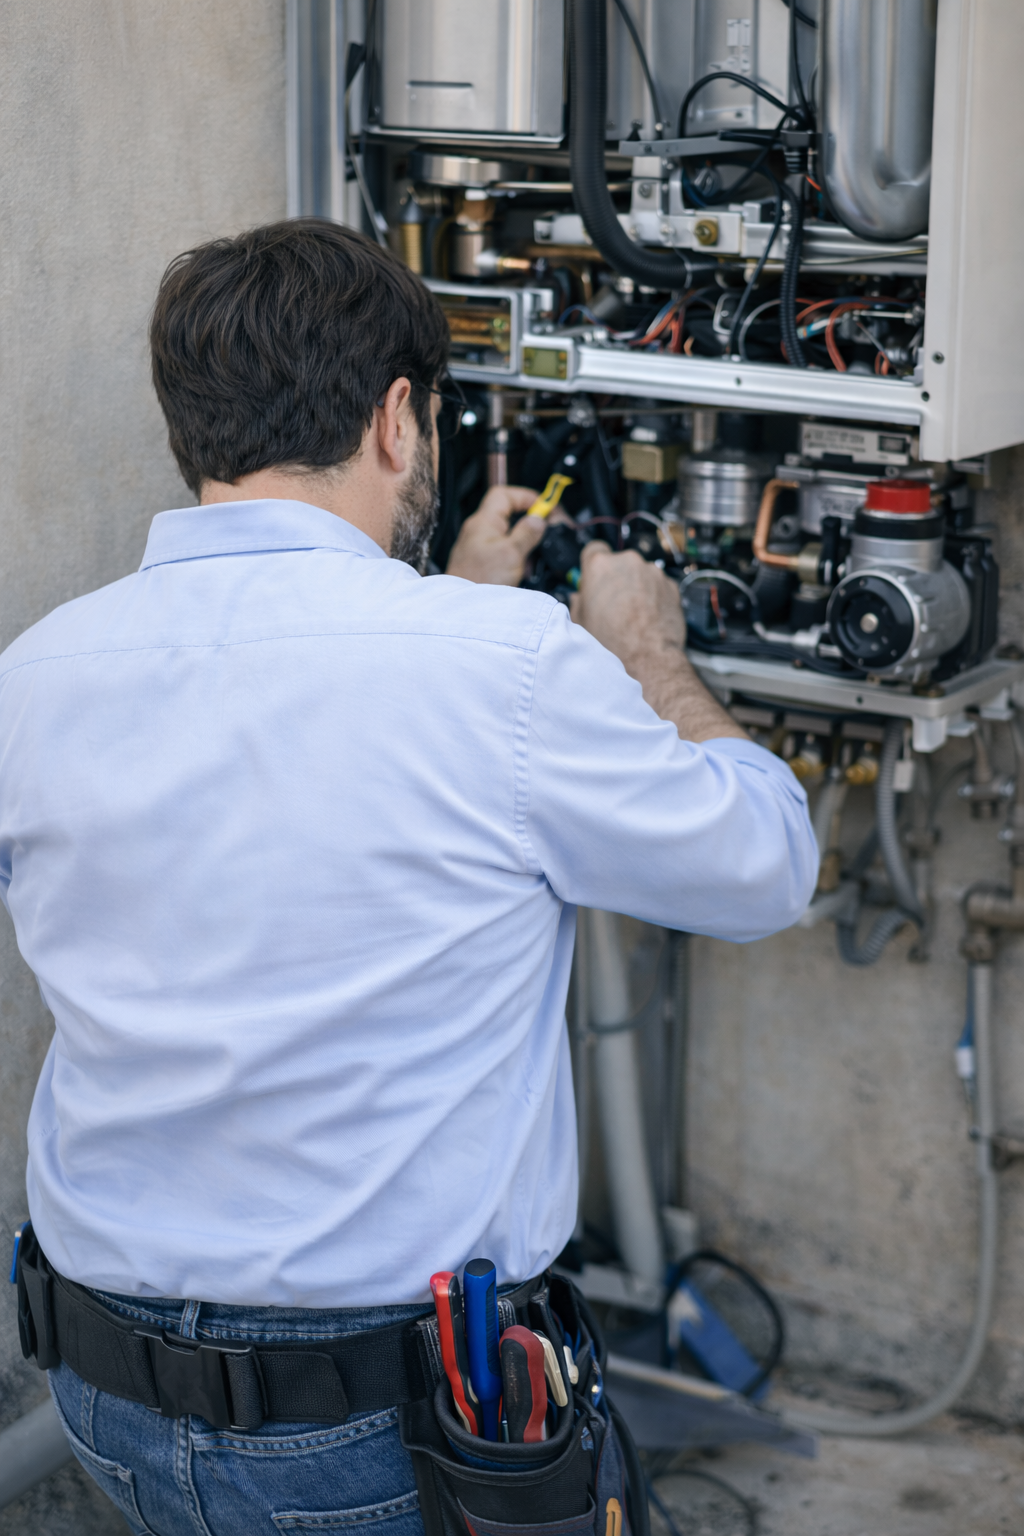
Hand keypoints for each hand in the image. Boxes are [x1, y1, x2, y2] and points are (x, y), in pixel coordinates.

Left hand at [446, 486, 545, 585]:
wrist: (463, 607)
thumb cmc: (480, 580)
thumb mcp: (511, 553)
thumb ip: (526, 533)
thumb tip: (538, 519)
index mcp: (484, 521)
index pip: (504, 494)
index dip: (526, 496)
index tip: (544, 508)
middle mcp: (479, 529)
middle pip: (508, 513)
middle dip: (529, 520)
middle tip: (546, 530)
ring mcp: (478, 545)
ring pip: (508, 533)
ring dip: (524, 540)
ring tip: (535, 553)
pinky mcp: (480, 560)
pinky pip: (503, 549)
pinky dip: (516, 554)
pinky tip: (523, 567)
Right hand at [572, 543, 743, 741]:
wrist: (647, 659)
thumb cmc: (612, 642)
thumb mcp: (580, 623)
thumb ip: (579, 602)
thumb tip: (580, 598)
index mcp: (600, 565)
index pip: (594, 549)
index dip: (593, 564)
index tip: (595, 577)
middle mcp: (628, 562)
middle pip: (618, 563)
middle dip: (616, 579)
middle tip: (611, 604)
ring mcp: (653, 572)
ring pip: (640, 574)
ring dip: (636, 588)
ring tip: (632, 615)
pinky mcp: (671, 585)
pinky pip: (658, 586)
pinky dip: (654, 597)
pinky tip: (647, 617)